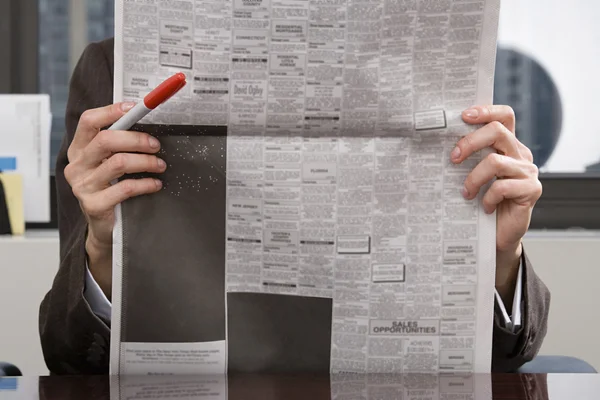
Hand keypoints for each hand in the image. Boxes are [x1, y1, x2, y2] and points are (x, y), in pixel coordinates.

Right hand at [64, 102, 165, 297]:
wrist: (104, 228)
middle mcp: (77, 165)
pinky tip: (155, 184)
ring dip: (146, 162)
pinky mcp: (94, 204)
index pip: (89, 121)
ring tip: (161, 165)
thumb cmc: (111, 190)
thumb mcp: (110, 164)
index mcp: (79, 150)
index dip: (111, 111)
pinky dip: (146, 184)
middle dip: (136, 139)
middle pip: (106, 140)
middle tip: (156, 145)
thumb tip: (146, 122)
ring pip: (118, 163)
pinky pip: (125, 188)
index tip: (134, 107)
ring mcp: (83, 186)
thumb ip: (119, 144)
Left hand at [451, 105, 541, 301]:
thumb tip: (435, 142)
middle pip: (498, 131)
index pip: (504, 116)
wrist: (496, 235)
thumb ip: (465, 158)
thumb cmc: (480, 202)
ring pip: (496, 162)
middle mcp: (520, 154)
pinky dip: (487, 197)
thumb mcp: (471, 175)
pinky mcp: (531, 190)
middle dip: (470, 142)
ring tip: (466, 193)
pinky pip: (503, 186)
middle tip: (453, 159)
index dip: (486, 111)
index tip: (463, 116)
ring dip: (474, 178)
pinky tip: (482, 207)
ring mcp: (528, 172)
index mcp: (507, 145)